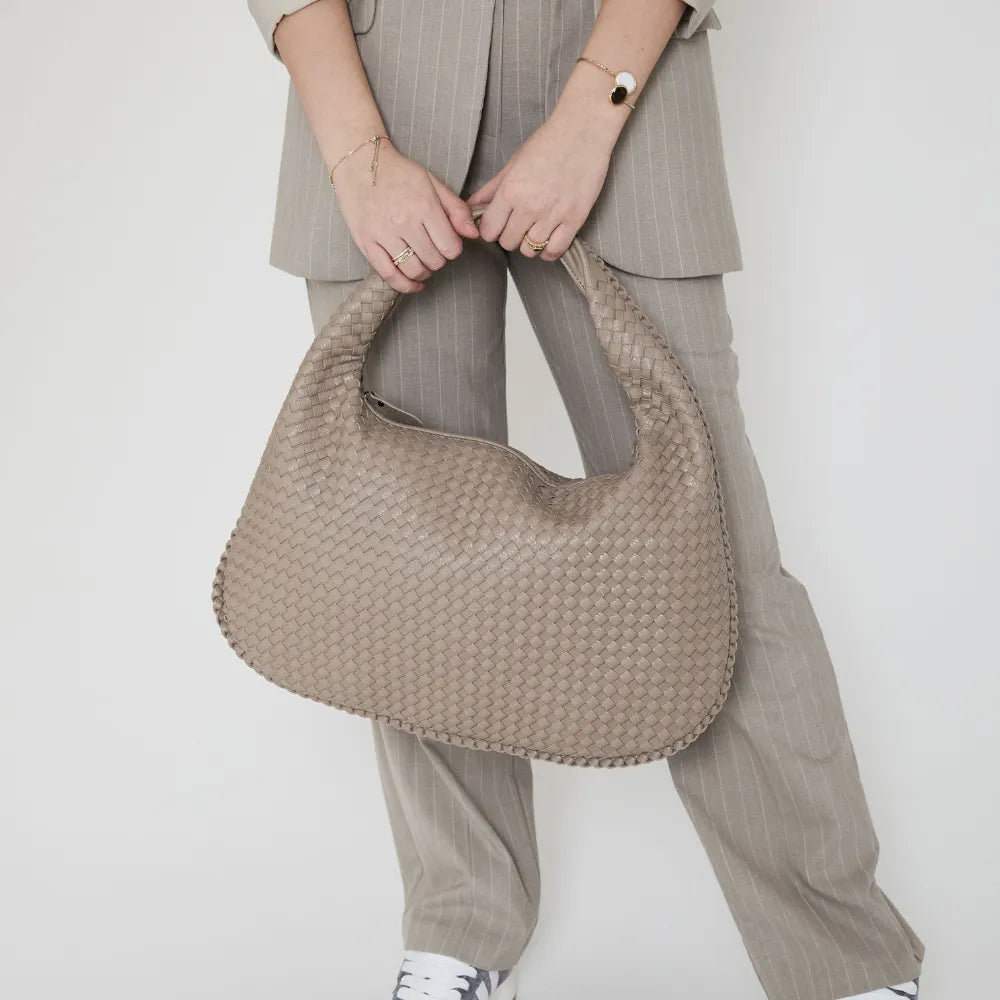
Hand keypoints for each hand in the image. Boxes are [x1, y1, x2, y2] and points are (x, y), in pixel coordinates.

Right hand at [333, 141, 479, 292]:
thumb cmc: (399, 173)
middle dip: (439, 259)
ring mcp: (383, 234)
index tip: (448, 243)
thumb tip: (473, 234)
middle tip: (433, 249)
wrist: (359, 164)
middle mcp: (404, 222)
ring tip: (423, 263)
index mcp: (424, 206)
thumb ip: (456, 209)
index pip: (450, 247)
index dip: (453, 249)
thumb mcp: (433, 183)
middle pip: (434, 261)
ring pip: (414, 270)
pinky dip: (405, 285)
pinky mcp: (367, 244)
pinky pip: (389, 275)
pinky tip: (414, 284)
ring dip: (424, 273)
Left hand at [464, 107, 617, 260]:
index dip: (491, 230)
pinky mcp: (574, 220)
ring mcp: (552, 215)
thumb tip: (471, 204)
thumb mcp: (513, 163)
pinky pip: (554, 250)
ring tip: (533, 230)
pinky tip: (547, 240)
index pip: (489, 230)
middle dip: (509, 236)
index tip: (498, 224)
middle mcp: (529, 207)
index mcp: (511, 191)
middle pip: (507, 242)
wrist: (583, 131)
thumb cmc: (548, 142)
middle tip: (517, 225)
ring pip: (529, 250)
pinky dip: (548, 251)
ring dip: (528, 244)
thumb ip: (491, 188)